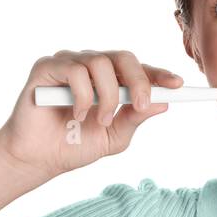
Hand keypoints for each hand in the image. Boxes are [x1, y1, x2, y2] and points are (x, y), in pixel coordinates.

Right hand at [0, 49, 182, 180]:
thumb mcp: (114, 137)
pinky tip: (78, 113)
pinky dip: (83, 95)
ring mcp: (69, 64)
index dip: (159, 74)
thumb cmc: (73, 146)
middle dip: (139, 81)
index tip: (178, 85)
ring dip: (107, 96)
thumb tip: (163, 104)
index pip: (138, 69)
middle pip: (124, 57)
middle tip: (141, 105)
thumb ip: (135, 119)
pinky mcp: (47, 67)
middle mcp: (90, 66)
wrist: (38, 159)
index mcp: (109, 80)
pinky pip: (75, 70)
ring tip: (99, 120)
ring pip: (101, 63)